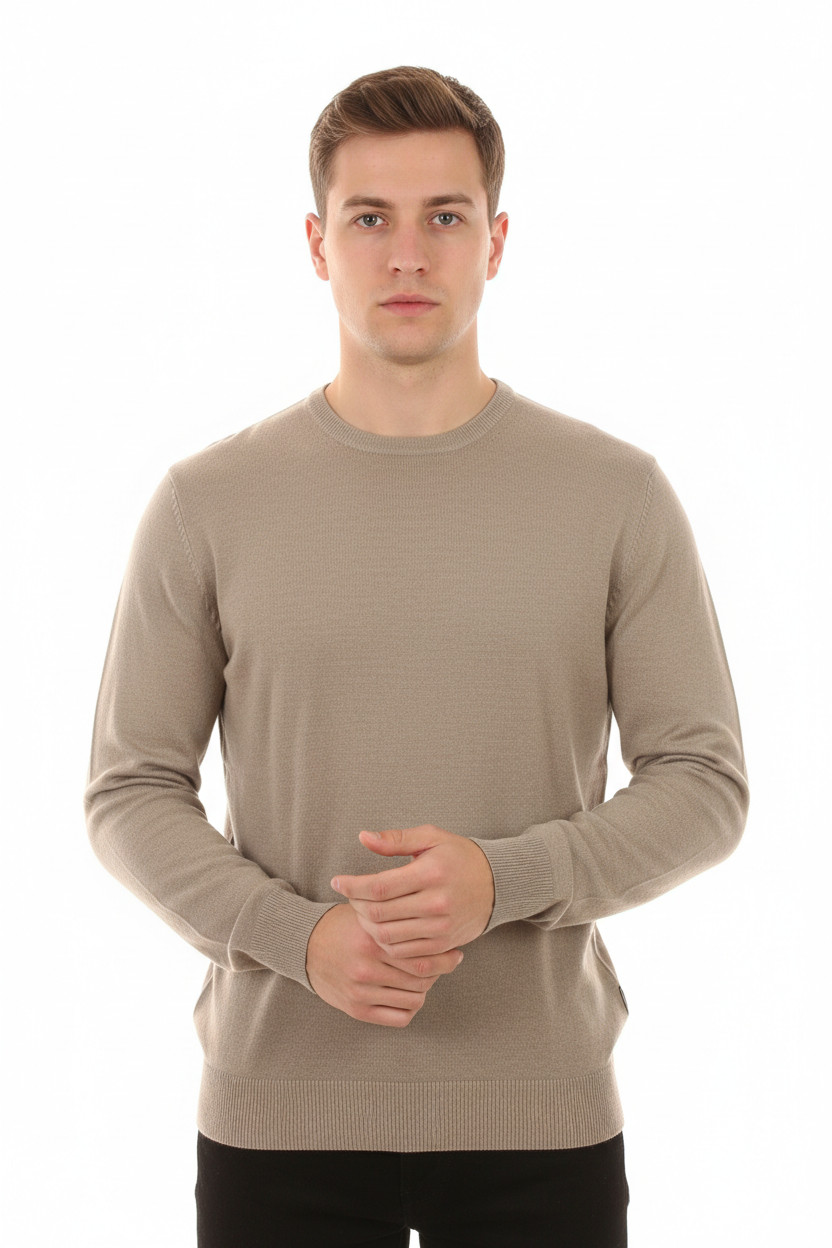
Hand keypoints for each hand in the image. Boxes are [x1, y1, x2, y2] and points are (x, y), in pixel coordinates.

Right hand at [305, 900, 464, 1026]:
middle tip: (442, 965)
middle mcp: (367, 968)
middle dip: (438, 972)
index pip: (423, 956)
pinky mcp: (356, 1009)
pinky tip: (408, 994)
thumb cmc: (345, 926)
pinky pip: (399, 1018)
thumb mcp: (369, 915)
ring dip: (424, 990)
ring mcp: (361, 992)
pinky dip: (410, 1008)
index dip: (445, 956)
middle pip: (422, 979)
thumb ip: (399, 922)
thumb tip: (440, 929)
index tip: (455, 953)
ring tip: (422, 978)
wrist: (305, 945)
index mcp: (373, 941)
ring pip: (415, 999)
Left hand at [330, 824, 494, 959]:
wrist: (497, 884)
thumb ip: (395, 840)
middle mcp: (437, 903)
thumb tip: (363, 837)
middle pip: (379, 914)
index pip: (380, 886)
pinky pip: (404, 953)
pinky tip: (380, 928)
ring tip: (363, 911)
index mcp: (431, 873)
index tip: (337, 881)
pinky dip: (385, 943)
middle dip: (356, 905)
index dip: (352, 886)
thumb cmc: (459, 856)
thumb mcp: (430, 838)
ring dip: (367, 926)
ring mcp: (441, 928)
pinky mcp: (443, 945)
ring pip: (387, 937)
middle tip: (350, 895)